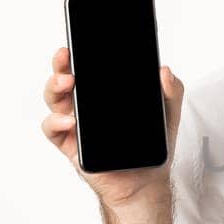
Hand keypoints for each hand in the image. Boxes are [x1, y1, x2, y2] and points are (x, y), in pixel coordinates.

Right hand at [41, 46, 183, 207]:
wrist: (145, 183)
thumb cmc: (151, 148)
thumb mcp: (167, 115)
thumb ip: (171, 92)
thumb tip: (165, 71)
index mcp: (104, 94)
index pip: (87, 67)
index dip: (79, 53)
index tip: (78, 40)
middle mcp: (85, 105)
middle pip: (65, 78)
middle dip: (61, 64)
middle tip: (67, 56)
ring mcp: (75, 124)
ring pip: (54, 99)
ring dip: (55, 87)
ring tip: (68, 82)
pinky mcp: (70, 144)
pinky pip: (53, 129)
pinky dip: (56, 121)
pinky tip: (71, 121)